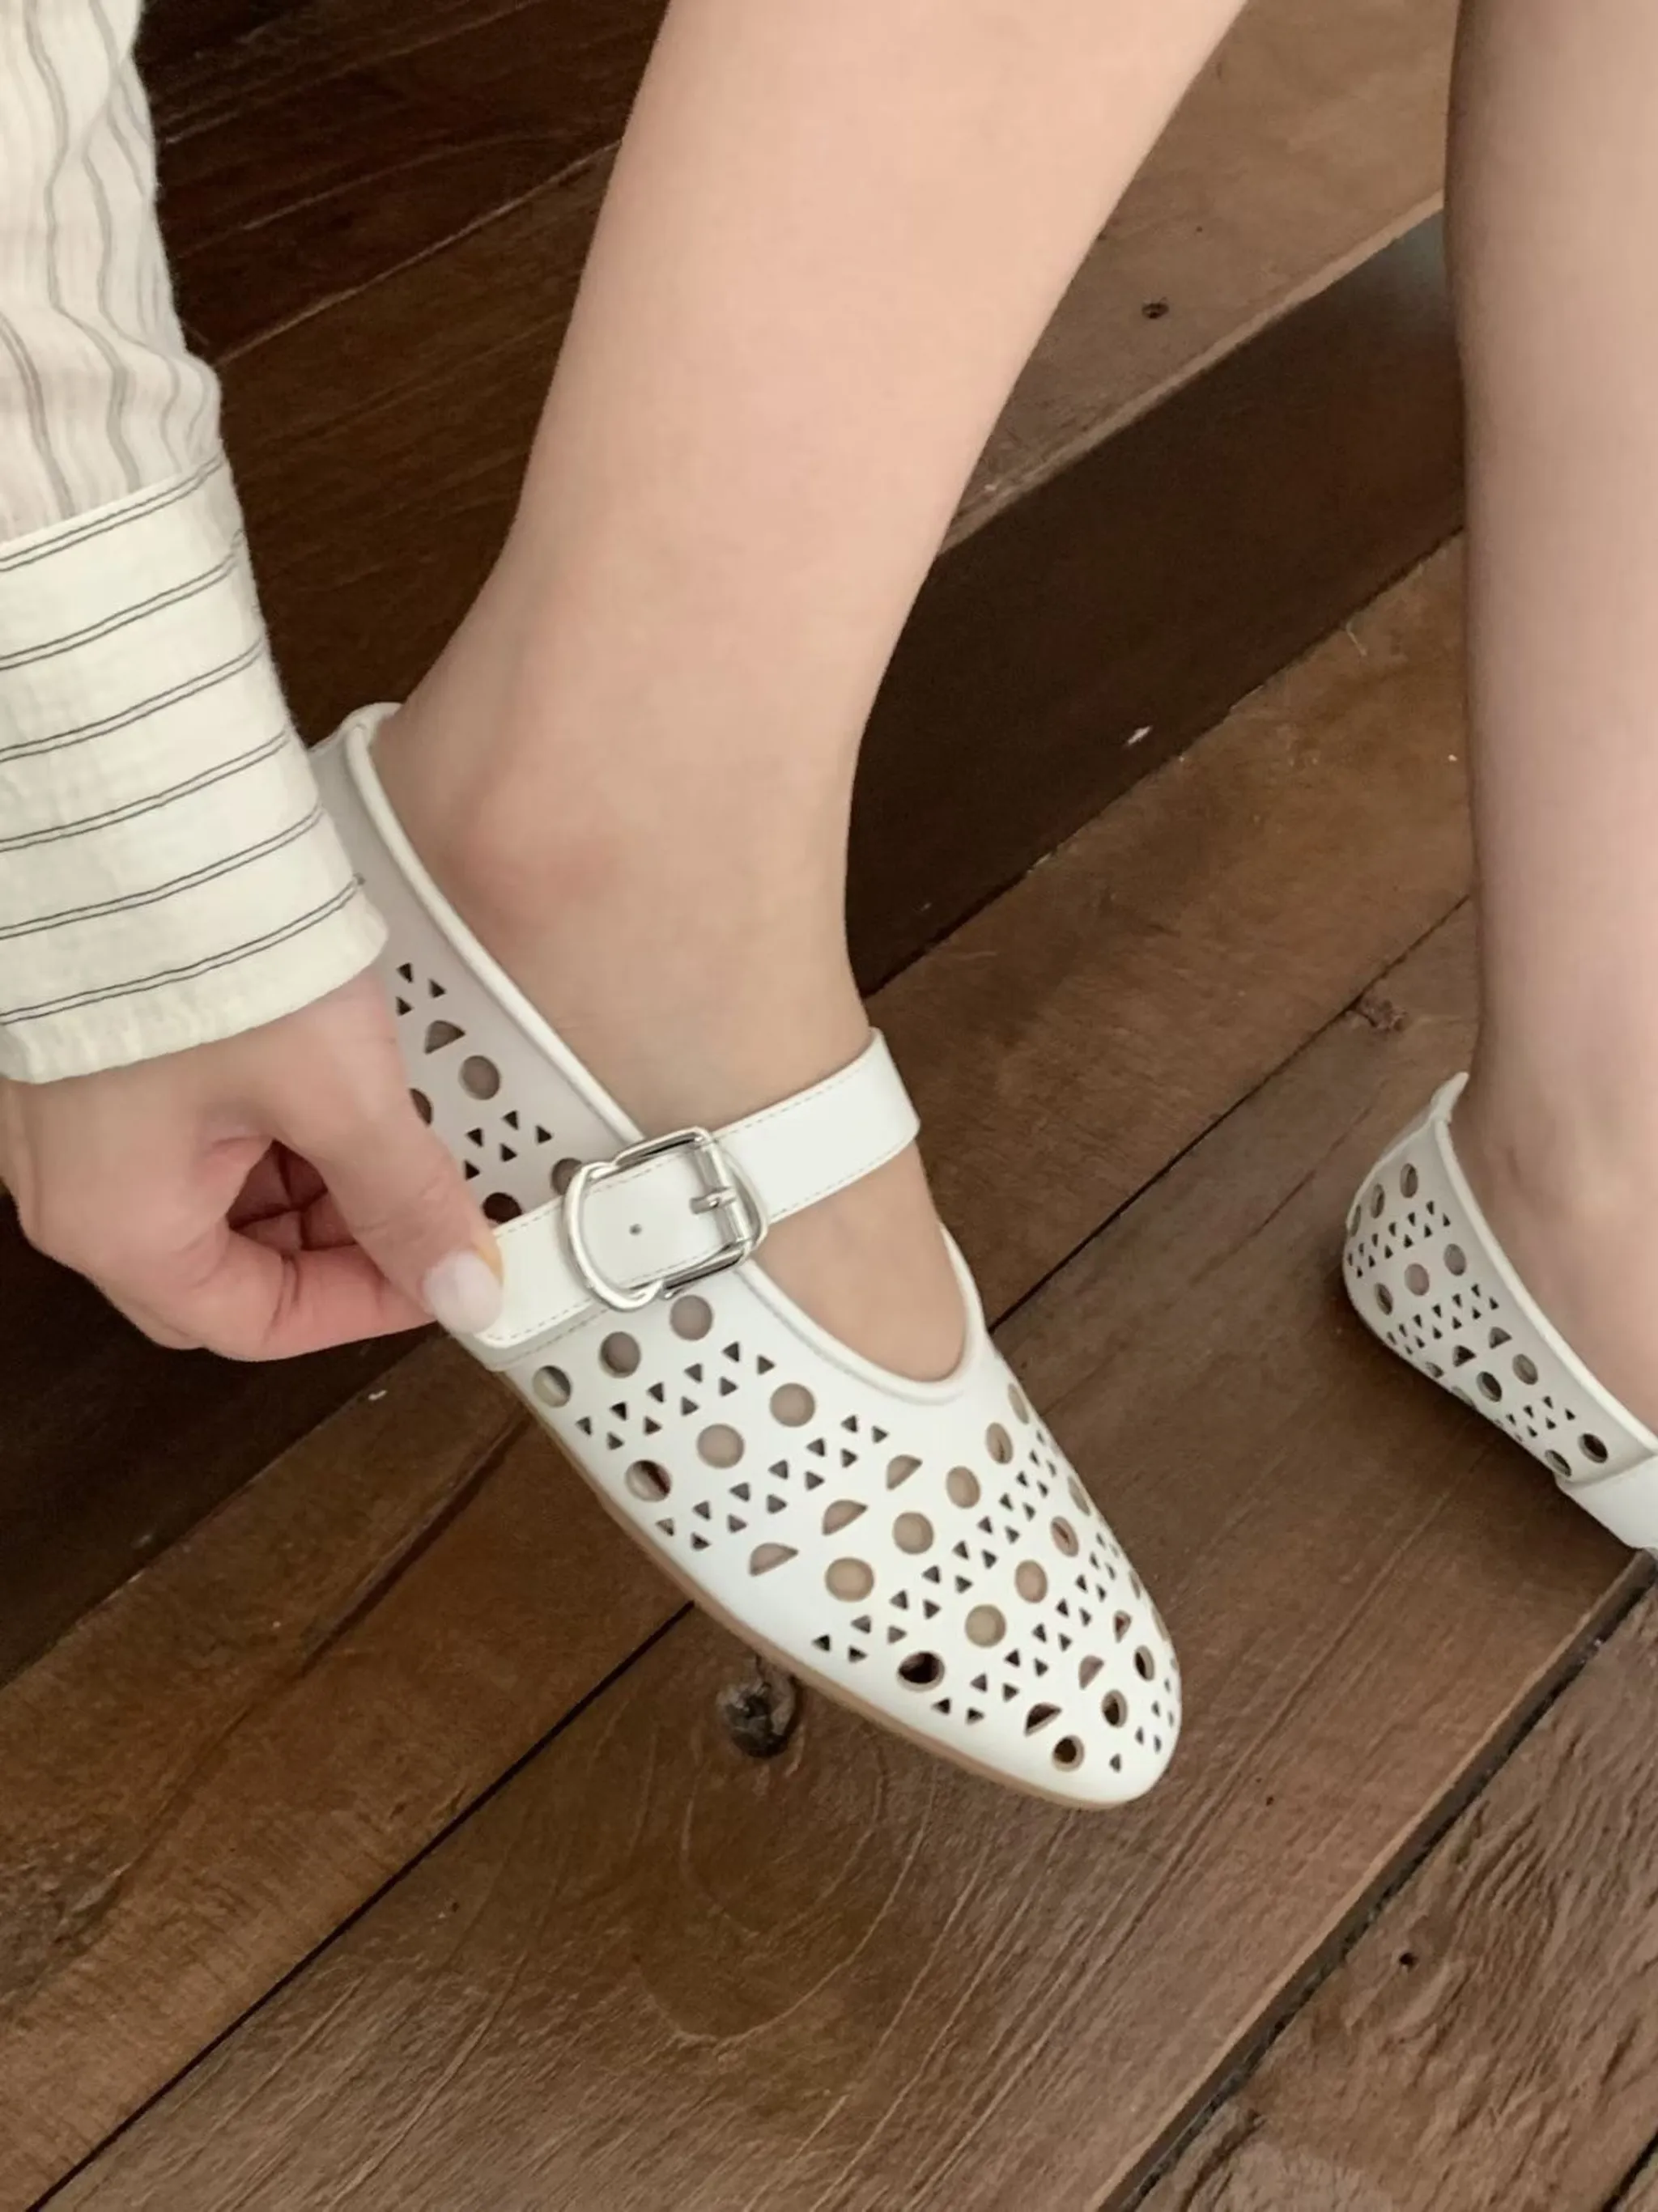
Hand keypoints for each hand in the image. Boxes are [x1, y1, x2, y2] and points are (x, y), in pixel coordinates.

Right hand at [0, 971, 501, 1358]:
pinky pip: (188, 1121)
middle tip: (421, 1192)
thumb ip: (404, 1197)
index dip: (364, 1307)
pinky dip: (266, 1115)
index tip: (440, 1267)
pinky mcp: (94, 1050)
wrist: (112, 798)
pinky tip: (326, 1065)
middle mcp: (76, 1185)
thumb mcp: (332, 1089)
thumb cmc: (189, 936)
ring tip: (383, 1113)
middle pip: (230, 1263)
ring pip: (213, 1192)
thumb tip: (461, 1282)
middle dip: (336, 1240)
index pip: (255, 1324)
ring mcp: (75, 1118)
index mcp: (116, 1223)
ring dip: (307, 1173)